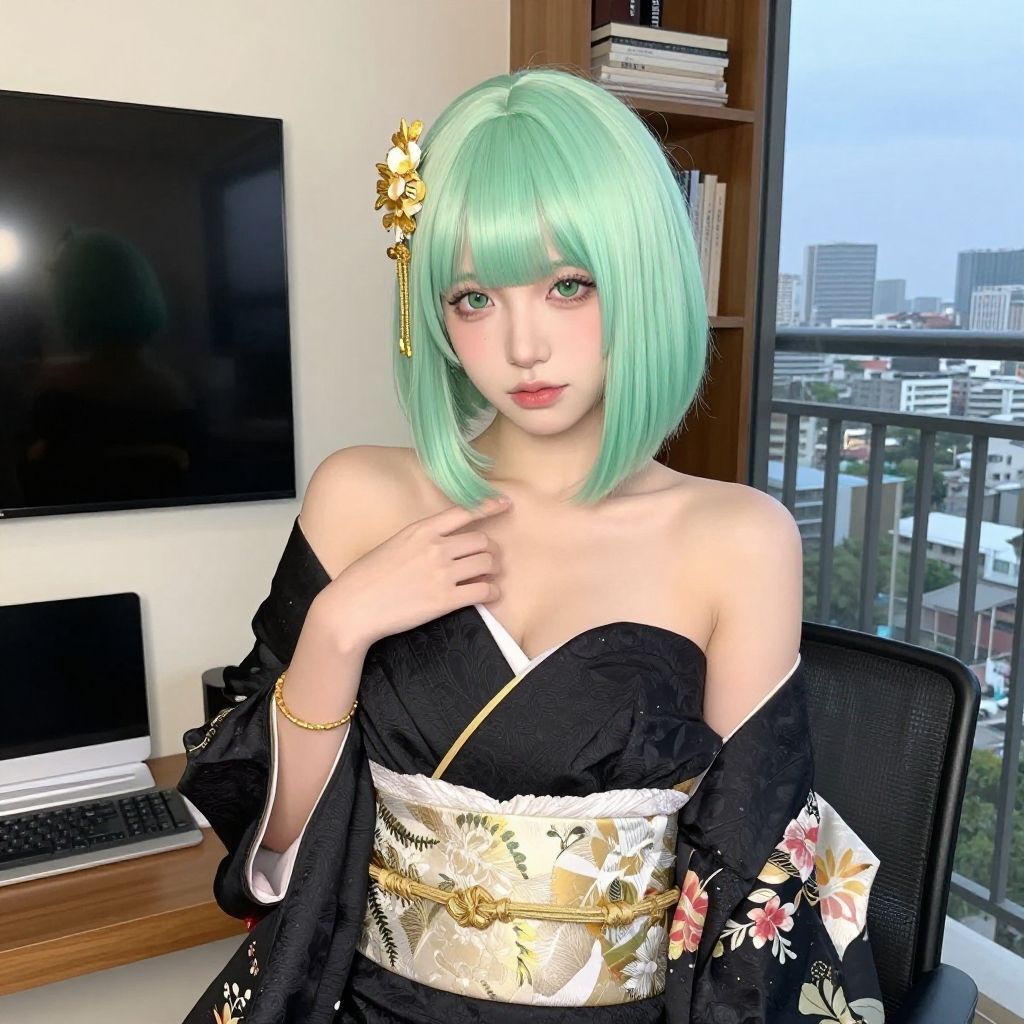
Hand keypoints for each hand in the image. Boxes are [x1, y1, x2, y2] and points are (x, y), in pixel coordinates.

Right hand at [311, 495, 511, 650]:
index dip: (489, 507)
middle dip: (490, 550)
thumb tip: (442, 544)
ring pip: (487, 563)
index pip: (464, 512)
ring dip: (493, 570)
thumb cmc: (366, 577)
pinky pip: (483, 590)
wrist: (354, 606)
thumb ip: (421, 539)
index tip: (505, 504)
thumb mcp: (394, 544)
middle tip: (488, 559)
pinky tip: (488, 594)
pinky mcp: (445, 599)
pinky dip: (491, 592)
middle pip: (482, 540)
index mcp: (421, 530)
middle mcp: (436, 547)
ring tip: (488, 576)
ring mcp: (442, 573)